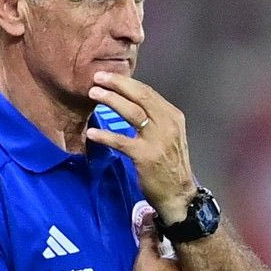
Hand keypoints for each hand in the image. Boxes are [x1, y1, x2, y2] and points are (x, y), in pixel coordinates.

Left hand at [86, 72, 195, 223]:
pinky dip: (105, 135)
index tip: (109, 76)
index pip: (148, 92)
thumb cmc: (170, 165)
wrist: (178, 194)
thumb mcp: (168, 135)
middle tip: (98, 78)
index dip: (126, 82)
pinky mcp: (145, 156)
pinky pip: (121, 141)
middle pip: (140, 96)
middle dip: (117, 84)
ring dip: (111, 100)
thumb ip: (154, 119)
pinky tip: (92, 132)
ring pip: (131, 112)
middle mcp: (167, 124)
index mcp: (172, 116)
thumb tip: (130, 101)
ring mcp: (157, 140)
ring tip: (93, 94)